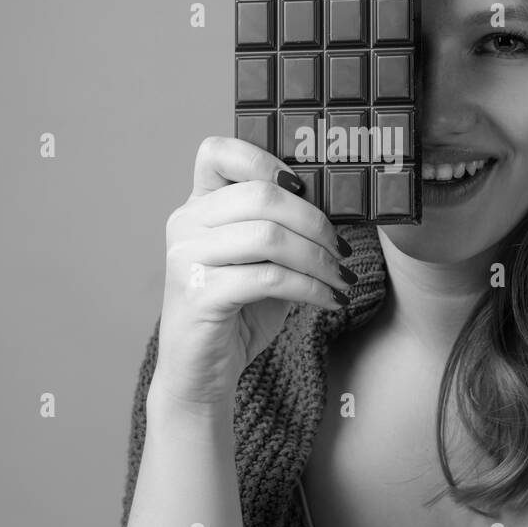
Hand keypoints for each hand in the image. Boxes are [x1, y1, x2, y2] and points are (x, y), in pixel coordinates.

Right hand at [152, 136, 355, 411]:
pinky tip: (330, 301)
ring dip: (318, 258)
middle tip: (342, 249)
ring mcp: (187, 257)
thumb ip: (282, 226)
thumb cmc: (238, 312)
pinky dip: (310, 289)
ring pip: (269, 236)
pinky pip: (269, 278)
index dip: (265, 159)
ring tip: (341, 278)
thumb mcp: (262, 259)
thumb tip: (340, 202)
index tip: (305, 188)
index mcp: (198, 205)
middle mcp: (185, 223)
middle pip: (261, 195)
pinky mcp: (199, 294)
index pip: (218, 151)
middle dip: (315, 221)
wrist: (201, 375)